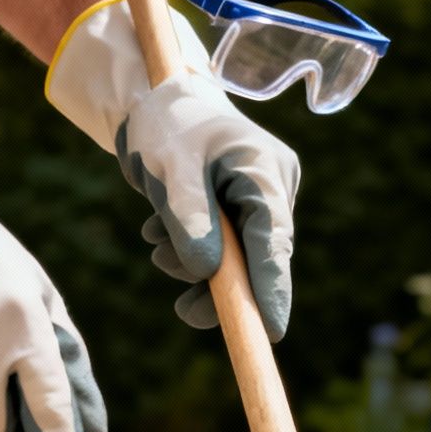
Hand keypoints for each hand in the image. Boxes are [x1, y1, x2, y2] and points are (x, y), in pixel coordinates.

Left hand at [47, 0, 297, 340]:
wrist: (158, 100)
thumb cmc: (165, 125)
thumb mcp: (169, 168)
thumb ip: (189, 220)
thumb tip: (206, 273)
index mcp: (264, 168)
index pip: (272, 239)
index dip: (272, 288)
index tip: (271, 331)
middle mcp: (274, 185)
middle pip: (259, 255)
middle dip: (220, 283)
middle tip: (183, 308)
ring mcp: (263, 197)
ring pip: (240, 256)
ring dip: (196, 264)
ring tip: (156, 241)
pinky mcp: (246, 207)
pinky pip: (228, 246)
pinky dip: (194, 251)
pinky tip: (163, 233)